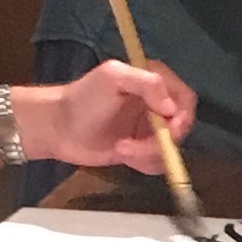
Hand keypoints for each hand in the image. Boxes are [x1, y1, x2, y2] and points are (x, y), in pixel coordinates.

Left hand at [33, 60, 197, 173]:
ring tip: (120, 149)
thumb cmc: (83, 98)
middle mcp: (156, 104)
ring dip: (147, 153)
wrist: (57, 127)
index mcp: (153, 81)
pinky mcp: (141, 149)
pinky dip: (143, 163)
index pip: (184, 98)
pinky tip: (121, 154)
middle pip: (180, 127)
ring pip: (170, 148)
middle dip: (160, 141)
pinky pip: (157, 162)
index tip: (166, 129)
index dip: (181, 116)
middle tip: (132, 145)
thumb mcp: (113, 78)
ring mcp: (149, 128)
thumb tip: (171, 108)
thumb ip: (147, 83)